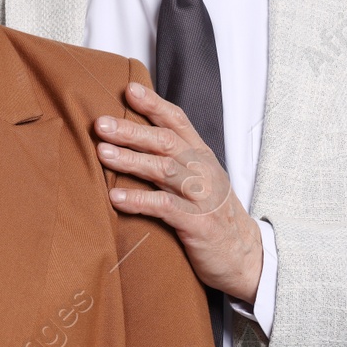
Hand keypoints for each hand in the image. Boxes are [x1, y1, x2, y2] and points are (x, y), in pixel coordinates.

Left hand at [95, 81, 262, 303]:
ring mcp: (202, 196)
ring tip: (102, 153)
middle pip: (165, 141)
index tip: (129, 89)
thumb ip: (173, 159)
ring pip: (164, 170)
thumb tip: (132, 139)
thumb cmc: (213, 215)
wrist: (245, 257)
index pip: (177, 121)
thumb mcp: (199, 180)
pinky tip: (115, 197)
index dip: (154, 104)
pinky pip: (165, 207)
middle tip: (101, 124)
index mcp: (201, 155)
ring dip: (131, 160)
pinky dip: (139, 200)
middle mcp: (203, 170)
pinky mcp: (198, 223)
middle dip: (131, 130)